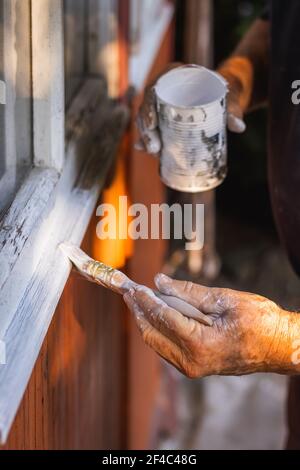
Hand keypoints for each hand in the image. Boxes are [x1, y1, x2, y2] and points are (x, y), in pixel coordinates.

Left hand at [124, 274, 295, 377]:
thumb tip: (160, 282)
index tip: (132, 286)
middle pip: (152, 334)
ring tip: (139, 299)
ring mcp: (192, 368)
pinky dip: (159, 329)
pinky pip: (168, 347)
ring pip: (157, 342)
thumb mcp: (225, 300)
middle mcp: (191, 362)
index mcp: (199, 345)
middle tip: (128, 291)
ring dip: (147, 320)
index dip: (145, 300)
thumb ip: (189, 292)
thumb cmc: (260, 322)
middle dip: (139, 312)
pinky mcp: (195, 366)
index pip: (161, 318)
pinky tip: (158, 312)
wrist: (280, 347)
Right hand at [136, 62, 246, 154]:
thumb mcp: (230, 97)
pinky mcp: (165, 115)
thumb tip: (238, 127)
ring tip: (153, 152)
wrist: (228, 95)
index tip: (152, 123)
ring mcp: (164, 102)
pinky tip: (142, 149)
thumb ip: (234, 109)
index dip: (148, 105)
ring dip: (145, 136)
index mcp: (175, 74)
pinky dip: (147, 138)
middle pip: (147, 106)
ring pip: (147, 118)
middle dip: (146, 128)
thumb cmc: (228, 91)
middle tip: (154, 147)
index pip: (154, 87)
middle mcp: (165, 87)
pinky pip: (152, 127)